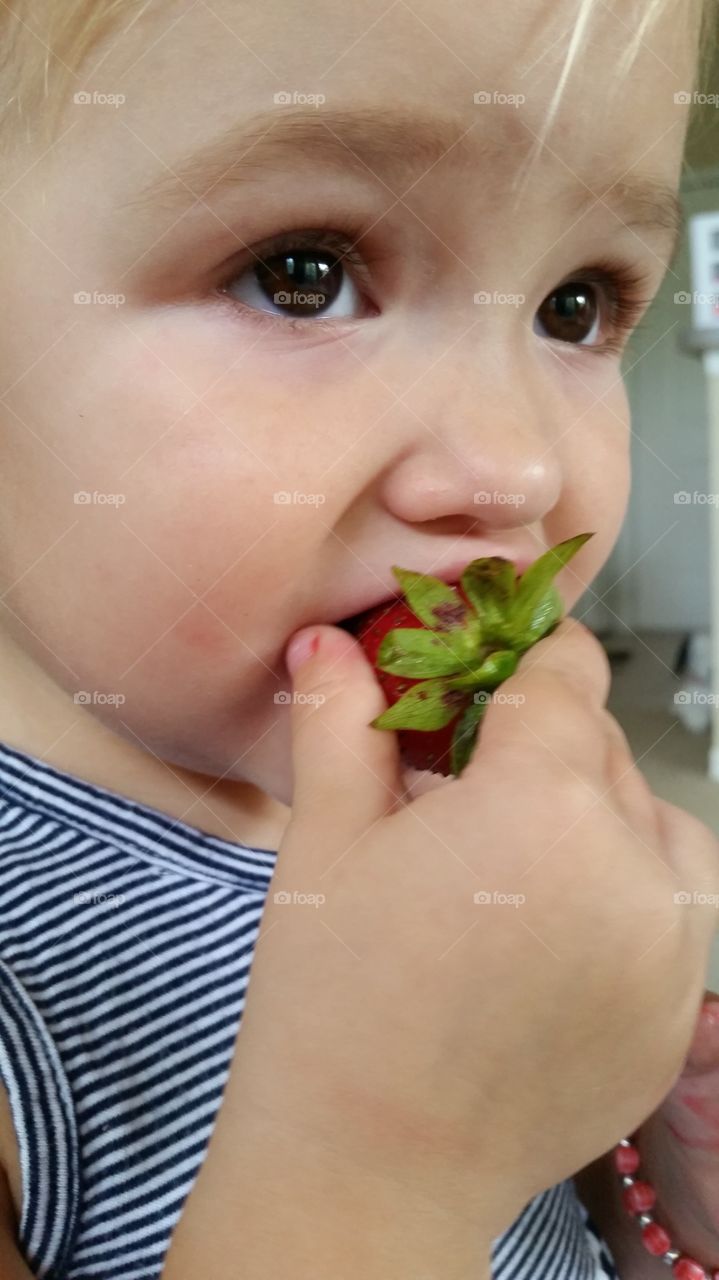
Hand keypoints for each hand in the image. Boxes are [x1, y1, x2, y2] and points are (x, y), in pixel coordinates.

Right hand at [234, 618, 718, 1240]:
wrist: (370, 1170)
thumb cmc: (334, 1003)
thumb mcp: (326, 841)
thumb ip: (342, 722)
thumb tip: (330, 643)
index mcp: (543, 802)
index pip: (564, 676)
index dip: (523, 658)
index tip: (496, 667)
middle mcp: (631, 866)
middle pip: (604, 749)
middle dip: (541, 746)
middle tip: (468, 783)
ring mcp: (669, 949)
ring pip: (653, 825)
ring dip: (596, 817)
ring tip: (516, 861)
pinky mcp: (678, 1014)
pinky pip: (671, 913)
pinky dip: (622, 898)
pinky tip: (545, 932)